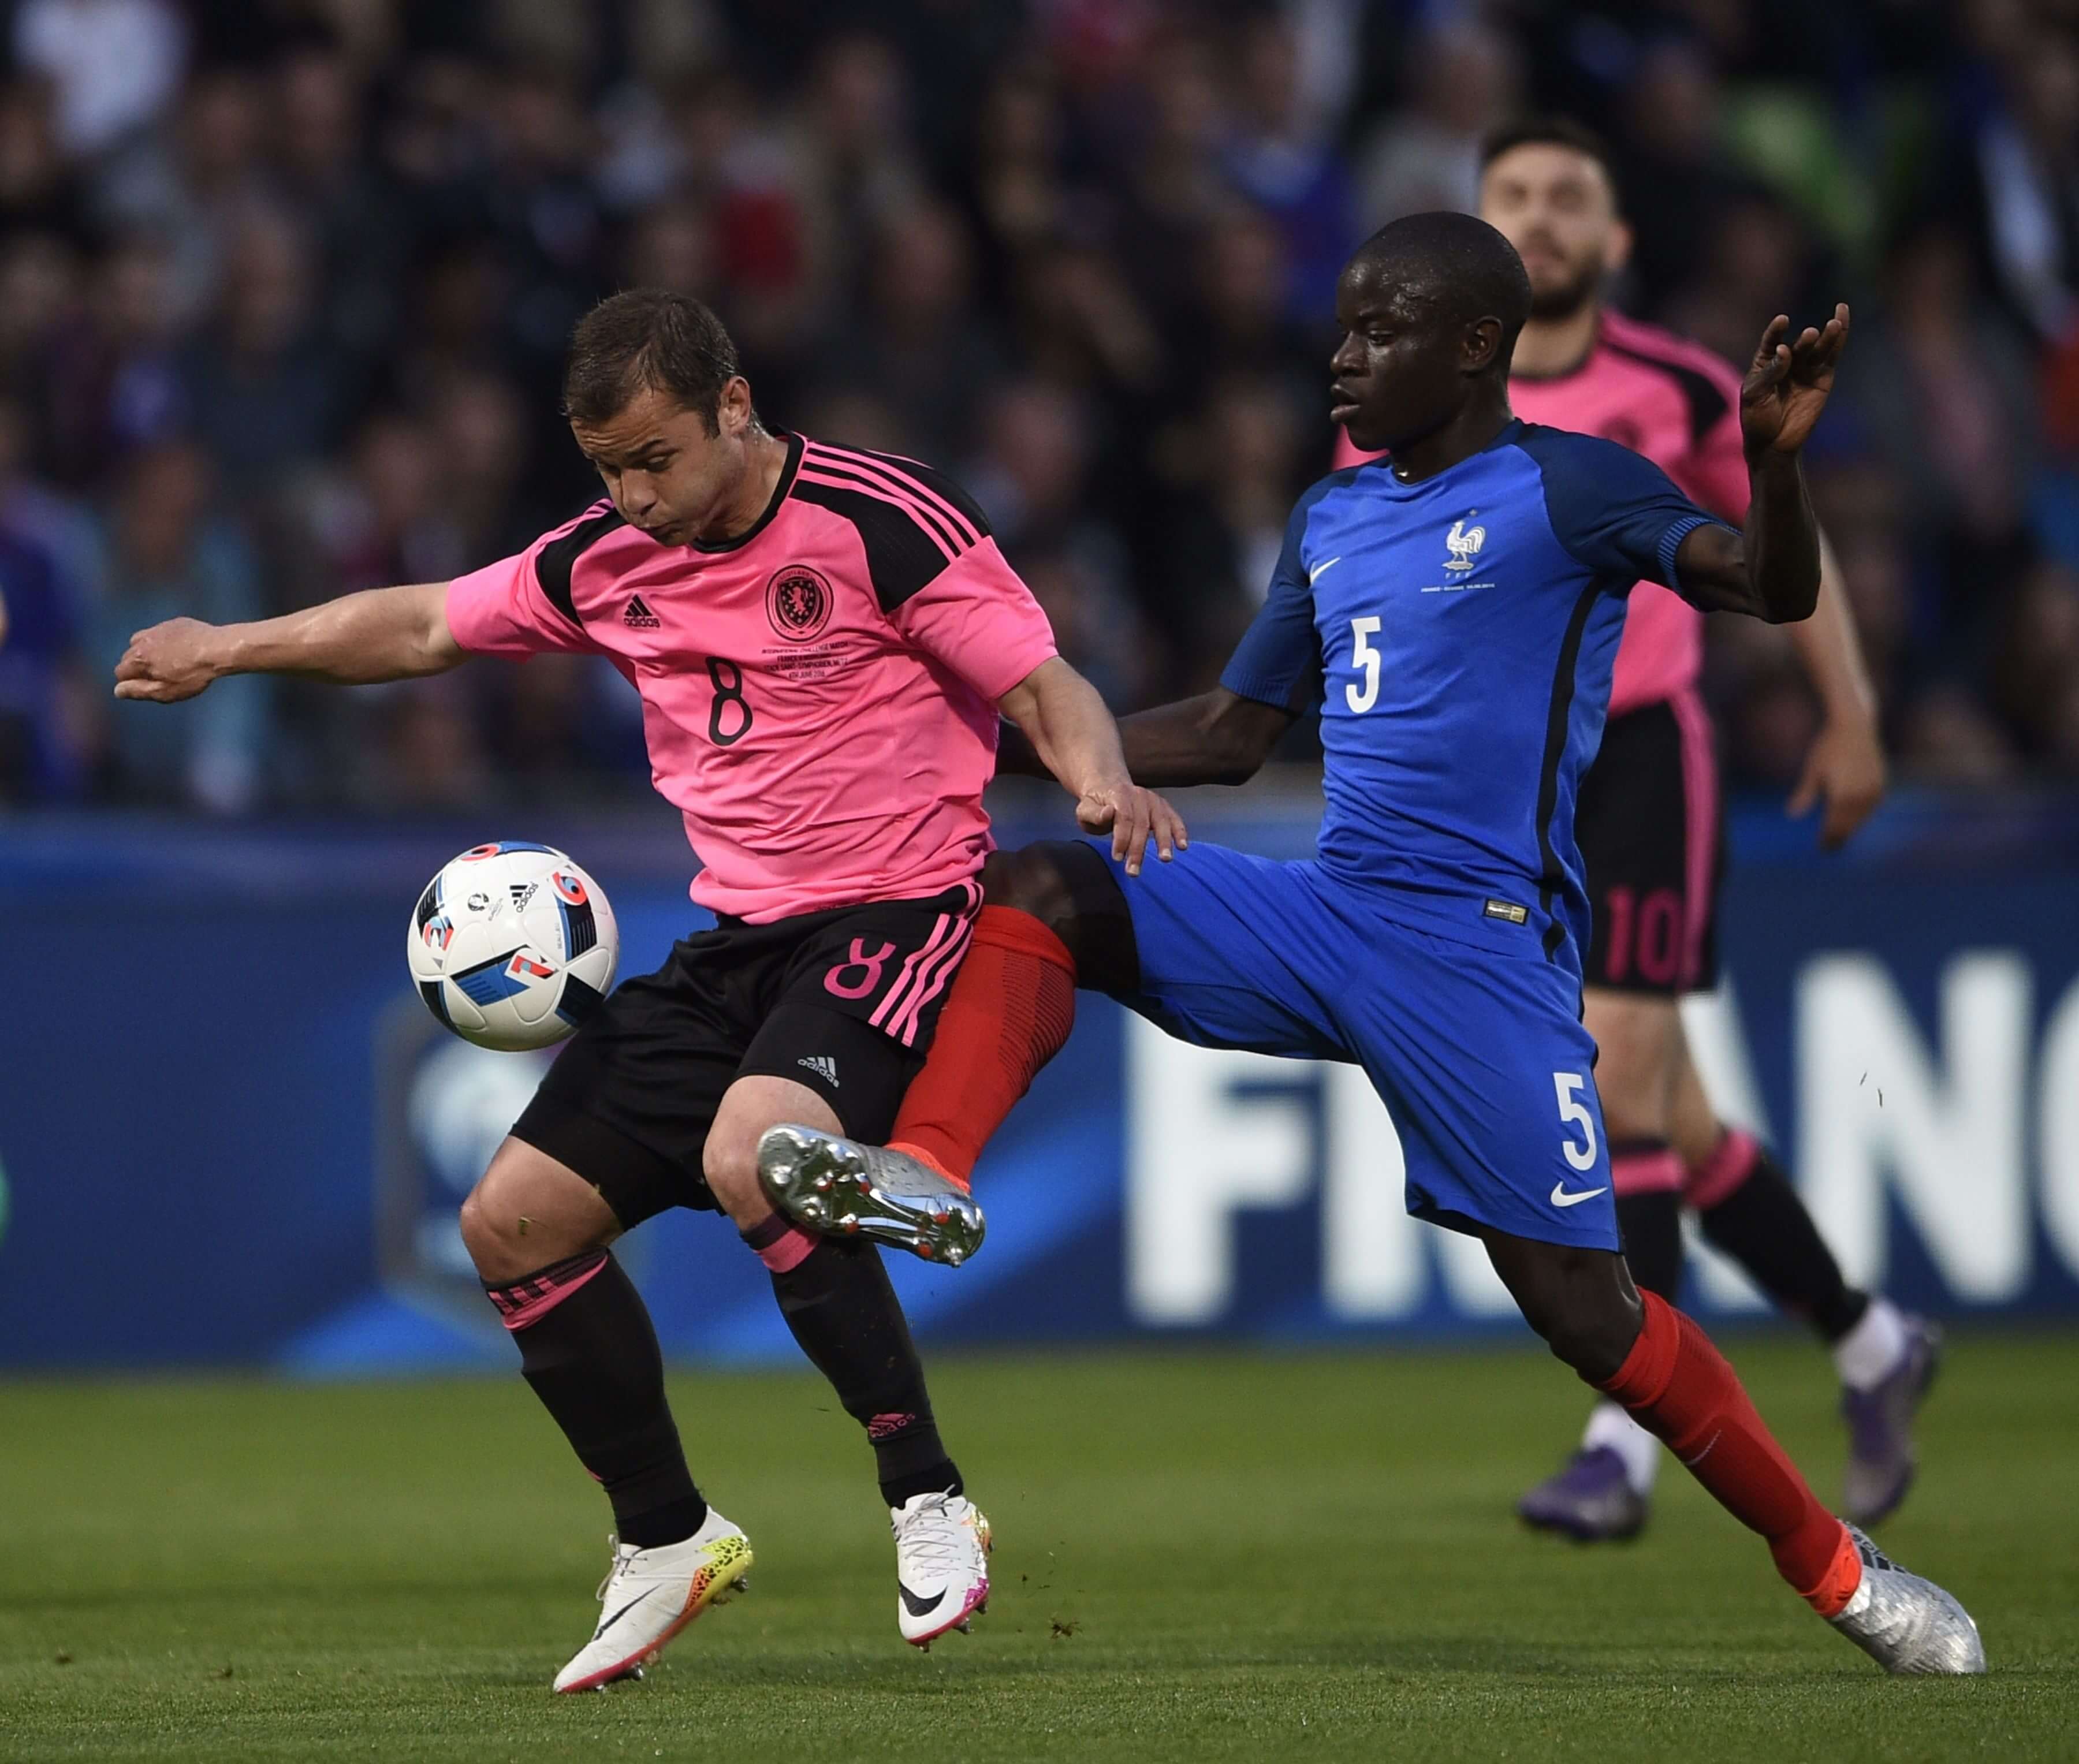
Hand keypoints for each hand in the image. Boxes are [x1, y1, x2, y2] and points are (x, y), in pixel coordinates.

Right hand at [113, 617, 225, 701]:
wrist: (220, 649)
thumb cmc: (193, 674)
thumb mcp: (165, 691)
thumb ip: (138, 691)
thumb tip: (117, 690)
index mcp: (138, 658)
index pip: (120, 672)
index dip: (130, 682)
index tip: (147, 687)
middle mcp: (143, 640)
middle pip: (128, 655)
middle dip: (137, 667)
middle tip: (158, 676)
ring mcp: (159, 629)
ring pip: (141, 640)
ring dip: (146, 651)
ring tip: (164, 662)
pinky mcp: (174, 623)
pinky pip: (160, 632)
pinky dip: (163, 641)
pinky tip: (179, 650)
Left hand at [1075, 780, 1186, 875]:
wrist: (1108, 788)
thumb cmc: (1096, 806)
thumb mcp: (1085, 809)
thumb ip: (1094, 814)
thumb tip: (1109, 813)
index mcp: (1119, 795)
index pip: (1124, 818)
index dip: (1122, 839)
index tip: (1117, 858)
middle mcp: (1139, 795)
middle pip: (1141, 824)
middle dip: (1138, 849)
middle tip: (1133, 872)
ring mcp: (1153, 800)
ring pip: (1161, 821)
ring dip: (1164, 841)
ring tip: (1165, 859)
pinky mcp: (1163, 807)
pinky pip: (1174, 819)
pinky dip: (1180, 832)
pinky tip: (1183, 846)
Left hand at [1741, 304, 1848, 456]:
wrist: (1772, 444)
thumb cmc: (1756, 418)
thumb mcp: (1755, 395)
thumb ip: (1770, 373)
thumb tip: (1785, 350)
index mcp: (1765, 362)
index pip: (1771, 341)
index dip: (1776, 331)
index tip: (1783, 321)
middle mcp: (1787, 361)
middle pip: (1798, 345)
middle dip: (1805, 340)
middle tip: (1809, 335)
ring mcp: (1806, 368)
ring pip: (1818, 347)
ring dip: (1826, 335)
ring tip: (1833, 323)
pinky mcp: (1823, 377)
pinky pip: (1831, 355)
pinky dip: (1838, 338)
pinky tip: (1841, 319)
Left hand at [1788, 713, 1886, 849]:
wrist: (1855, 727)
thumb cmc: (1828, 747)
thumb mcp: (1812, 770)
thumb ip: (1805, 794)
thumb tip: (1792, 815)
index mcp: (1842, 795)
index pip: (1834, 826)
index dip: (1828, 839)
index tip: (1822, 849)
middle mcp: (1860, 796)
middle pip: (1849, 826)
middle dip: (1839, 838)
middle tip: (1830, 850)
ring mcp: (1873, 790)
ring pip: (1862, 818)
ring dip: (1851, 828)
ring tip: (1841, 837)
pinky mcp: (1881, 784)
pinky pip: (1871, 807)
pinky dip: (1862, 815)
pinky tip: (1854, 819)